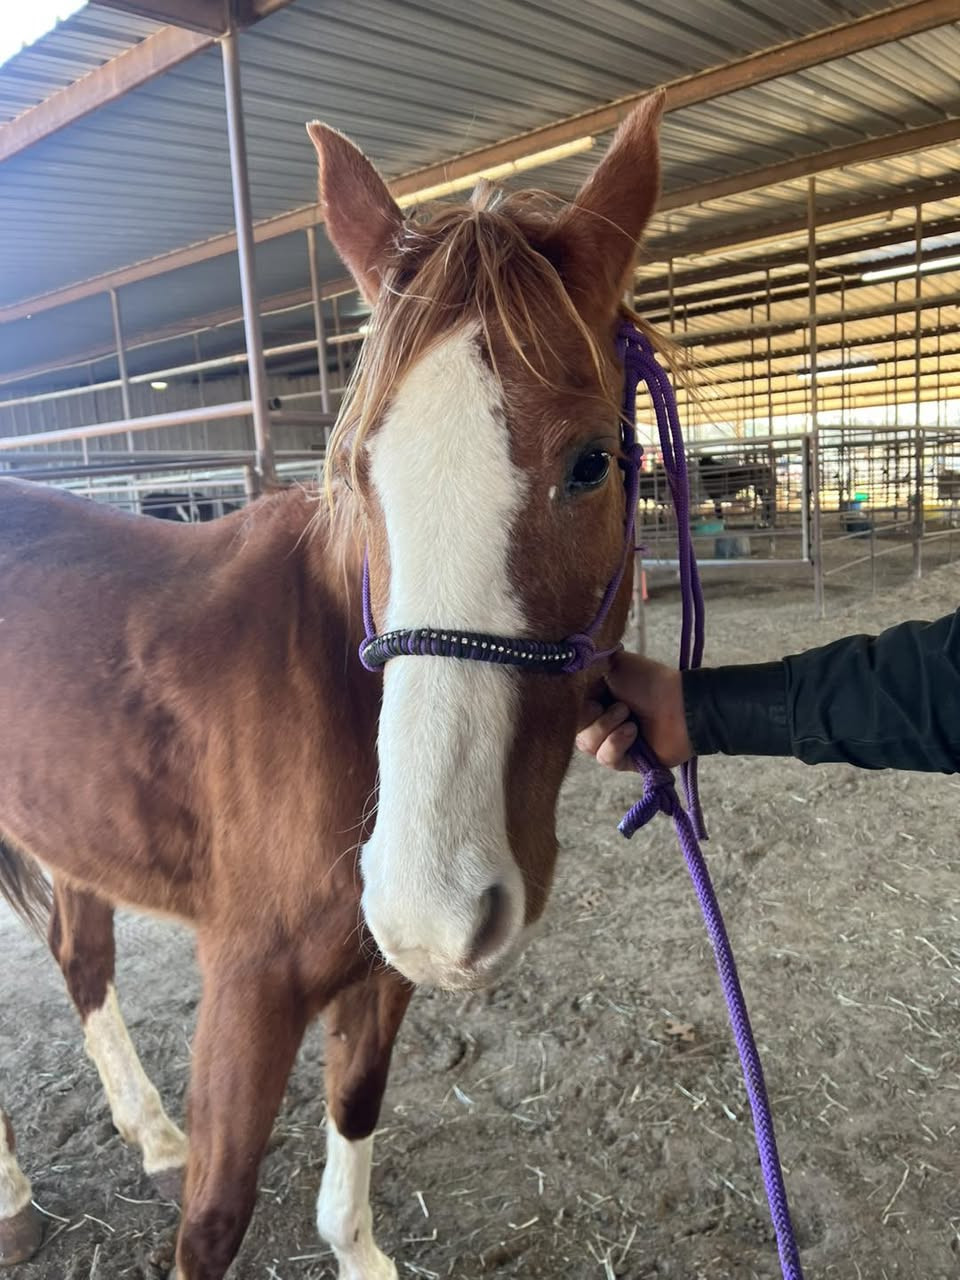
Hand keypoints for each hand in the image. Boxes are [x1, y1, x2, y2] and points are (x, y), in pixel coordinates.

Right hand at [576, 652, 691, 770]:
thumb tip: (565, 670)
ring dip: (607, 729)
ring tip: (630, 718)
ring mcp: (611, 741)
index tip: (592, 697)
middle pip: (574, 729)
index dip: (574, 706)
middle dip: (594, 718)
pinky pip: (605, 758)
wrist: (680, 704)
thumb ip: (585, 667)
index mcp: (594, 696)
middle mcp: (599, 719)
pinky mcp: (625, 760)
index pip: (567, 709)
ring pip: (587, 745)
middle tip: (620, 706)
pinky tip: (633, 733)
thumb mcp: (612, 663)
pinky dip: (617, 744)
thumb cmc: (649, 681)